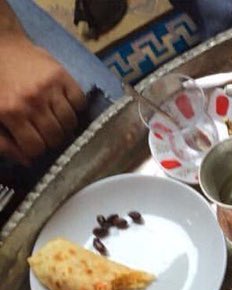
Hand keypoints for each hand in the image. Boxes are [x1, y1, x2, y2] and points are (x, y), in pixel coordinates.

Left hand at [0, 33, 85, 164]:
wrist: (0, 43)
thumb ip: (2, 141)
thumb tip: (26, 161)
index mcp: (10, 111)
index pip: (35, 148)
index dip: (35, 150)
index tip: (33, 144)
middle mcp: (32, 101)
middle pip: (55, 138)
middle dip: (50, 140)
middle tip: (44, 132)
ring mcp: (50, 88)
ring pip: (70, 124)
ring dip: (64, 126)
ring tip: (54, 119)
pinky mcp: (63, 76)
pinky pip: (79, 103)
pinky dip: (75, 108)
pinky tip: (63, 105)